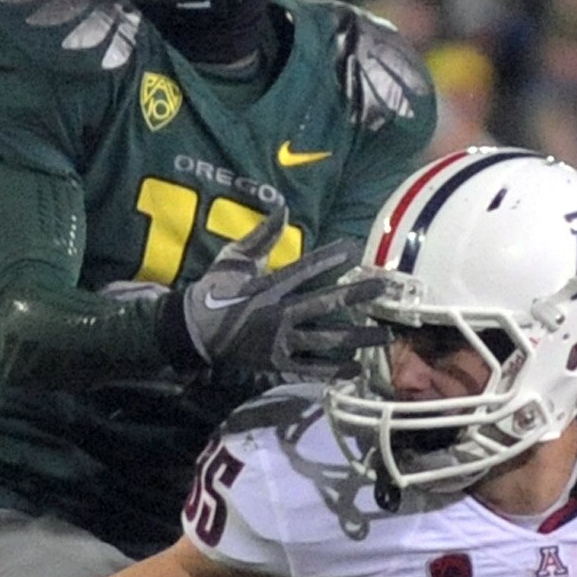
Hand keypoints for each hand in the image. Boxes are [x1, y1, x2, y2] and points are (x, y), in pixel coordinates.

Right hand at [163, 196, 387, 394]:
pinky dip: (332, 369)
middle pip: (324, 303)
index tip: (353, 250)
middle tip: (383, 290)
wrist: (192, 332)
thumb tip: (282, 207)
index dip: (329, 259)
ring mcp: (279, 341)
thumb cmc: (214, 292)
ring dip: (356, 337)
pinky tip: (356, 368)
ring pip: (325, 339)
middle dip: (355, 296)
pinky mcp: (276, 363)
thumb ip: (261, 236)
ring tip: (384, 335)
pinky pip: (309, 367)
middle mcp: (278, 314)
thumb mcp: (233, 258)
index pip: (304, 269)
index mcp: (269, 286)